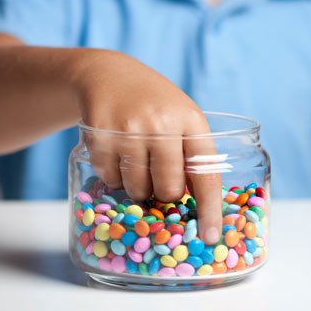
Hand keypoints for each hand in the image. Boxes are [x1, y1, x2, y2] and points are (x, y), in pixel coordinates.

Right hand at [75, 50, 221, 244]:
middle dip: (165, 193)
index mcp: (190, 120)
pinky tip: (116, 151)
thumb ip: (192, 153)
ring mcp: (128, 131)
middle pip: (169, 189)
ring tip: (136, 158)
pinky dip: (114, 175)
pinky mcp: (100, 137)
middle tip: (159, 176)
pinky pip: (111, 180)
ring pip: (138, 189)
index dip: (210, 209)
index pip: (205, 173)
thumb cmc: (153, 102)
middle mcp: (161, 124)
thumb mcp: (181, 117)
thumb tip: (200, 208)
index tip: (211, 237)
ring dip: (137, 185)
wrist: (107, 74)